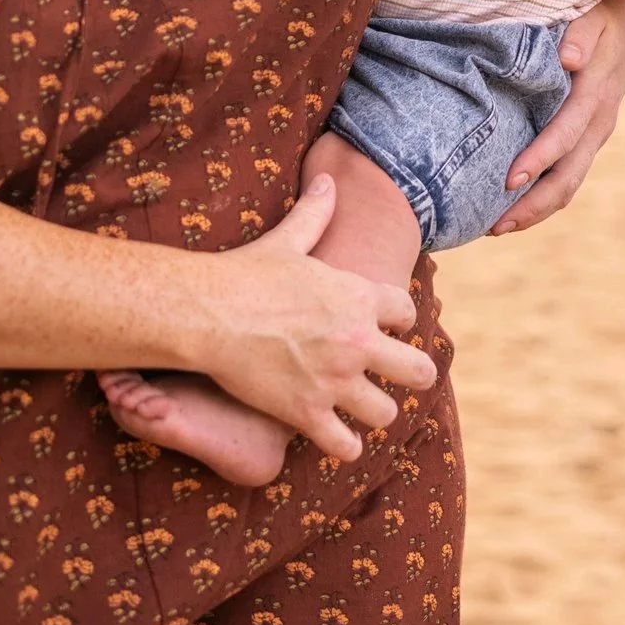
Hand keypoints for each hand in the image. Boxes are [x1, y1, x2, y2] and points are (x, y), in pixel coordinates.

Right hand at [199, 175, 437, 461]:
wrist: (208, 312)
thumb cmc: (247, 273)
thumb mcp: (288, 240)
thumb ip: (315, 214)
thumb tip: (326, 179)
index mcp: (359, 297)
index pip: (407, 311)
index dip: (398, 318)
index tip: (388, 324)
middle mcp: (357, 341)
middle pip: (416, 369)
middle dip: (411, 372)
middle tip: (401, 375)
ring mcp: (335, 381)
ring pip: (385, 412)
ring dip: (376, 411)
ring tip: (365, 408)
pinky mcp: (307, 412)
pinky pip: (344, 444)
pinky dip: (344, 444)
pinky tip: (339, 439)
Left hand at [493, 0, 624, 232]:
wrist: (623, 20)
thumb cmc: (598, 10)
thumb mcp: (594, 12)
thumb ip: (582, 33)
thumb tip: (569, 60)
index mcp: (597, 93)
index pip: (567, 134)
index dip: (539, 159)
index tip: (509, 180)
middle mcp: (599, 122)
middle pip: (569, 175)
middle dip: (533, 204)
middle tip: (494, 224)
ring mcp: (595, 134)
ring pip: (569, 183)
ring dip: (536, 210)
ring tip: (496, 228)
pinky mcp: (587, 139)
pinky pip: (568, 176)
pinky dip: (543, 198)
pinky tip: (513, 209)